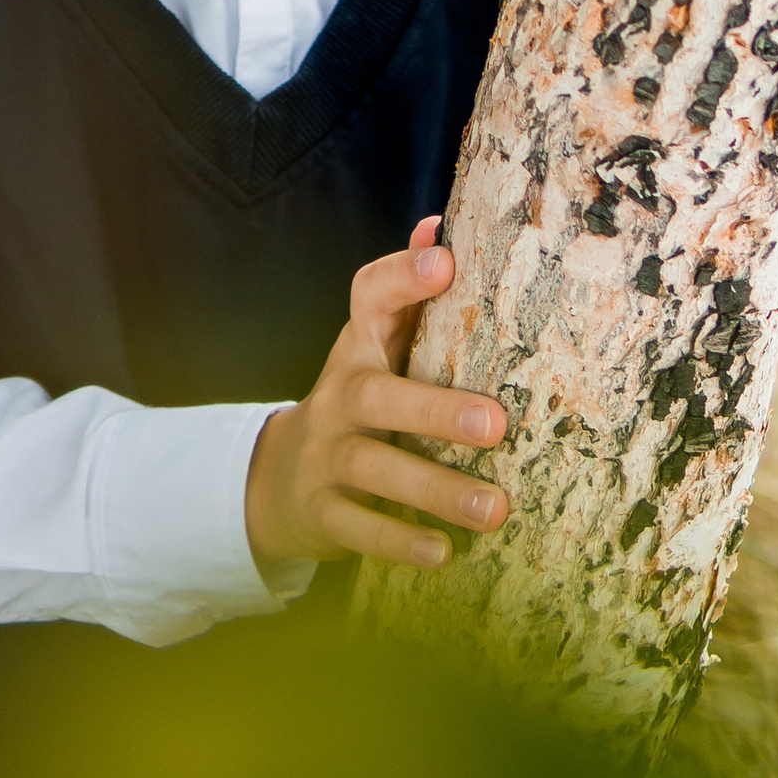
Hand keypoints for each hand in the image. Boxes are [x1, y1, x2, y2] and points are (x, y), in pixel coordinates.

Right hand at [244, 216, 508, 572]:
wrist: (281, 479)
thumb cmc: (360, 402)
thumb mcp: (377, 348)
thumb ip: (408, 297)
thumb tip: (440, 224)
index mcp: (359, 347)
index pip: (368, 296)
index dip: (401, 276)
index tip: (446, 261)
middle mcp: (338, 396)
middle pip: (376, 397)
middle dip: (434, 411)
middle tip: (496, 425)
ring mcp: (325, 456)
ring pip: (374, 470)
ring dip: (435, 491)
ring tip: (496, 508)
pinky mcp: (322, 512)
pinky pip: (358, 529)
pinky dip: (399, 542)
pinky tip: (444, 553)